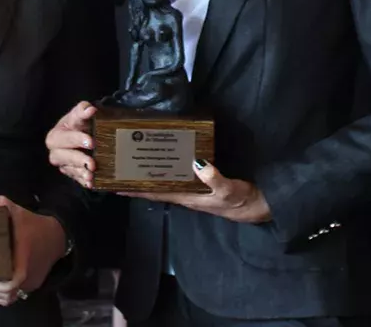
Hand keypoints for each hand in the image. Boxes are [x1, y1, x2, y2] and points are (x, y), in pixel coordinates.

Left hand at [0, 197, 66, 306]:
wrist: (57, 236)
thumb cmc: (35, 226)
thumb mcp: (18, 212)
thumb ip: (1, 204)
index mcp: (24, 262)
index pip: (14, 282)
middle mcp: (28, 277)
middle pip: (6, 295)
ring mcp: (30, 284)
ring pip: (9, 298)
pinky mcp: (31, 285)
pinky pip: (14, 295)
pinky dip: (0, 295)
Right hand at [45, 102, 95, 188]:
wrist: (85, 133)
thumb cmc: (80, 123)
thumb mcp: (80, 115)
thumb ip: (83, 110)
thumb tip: (89, 109)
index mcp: (56, 135)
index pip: (63, 138)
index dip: (76, 140)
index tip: (91, 142)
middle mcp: (57, 151)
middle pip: (61, 157)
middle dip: (77, 159)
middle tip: (92, 163)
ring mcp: (64, 164)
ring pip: (68, 170)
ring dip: (80, 172)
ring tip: (92, 175)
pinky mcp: (72, 173)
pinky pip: (76, 179)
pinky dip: (84, 181)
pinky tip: (92, 183)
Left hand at [130, 161, 270, 223]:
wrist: (254, 207)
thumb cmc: (240, 200)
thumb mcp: (229, 190)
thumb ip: (215, 179)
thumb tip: (198, 164)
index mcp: (187, 197)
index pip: (155, 192)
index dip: (136, 189)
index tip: (115, 184)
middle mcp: (184, 195)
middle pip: (154, 188)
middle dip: (136, 181)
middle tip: (117, 169)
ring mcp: (191, 191)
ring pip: (163, 183)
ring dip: (148, 176)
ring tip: (132, 164)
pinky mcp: (198, 186)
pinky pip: (175, 178)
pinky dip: (165, 172)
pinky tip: (161, 163)